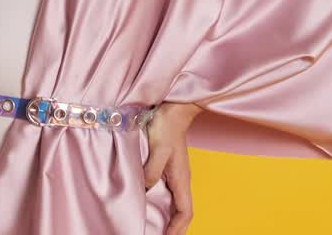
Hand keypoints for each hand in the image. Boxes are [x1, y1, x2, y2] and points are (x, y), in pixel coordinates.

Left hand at [144, 102, 202, 234]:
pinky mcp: (167, 166)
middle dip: (174, 228)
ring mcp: (174, 174)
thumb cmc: (167, 126)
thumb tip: (145, 189)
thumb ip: (151, 171)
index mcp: (182, 179)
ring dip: (167, 217)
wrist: (172, 109)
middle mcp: (180, 179)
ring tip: (154, 227)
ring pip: (174, 202)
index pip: (185, 211)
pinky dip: (160, 202)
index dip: (178, 228)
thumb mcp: (158, 149)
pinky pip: (166, 191)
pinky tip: (148, 203)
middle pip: (181, 211)